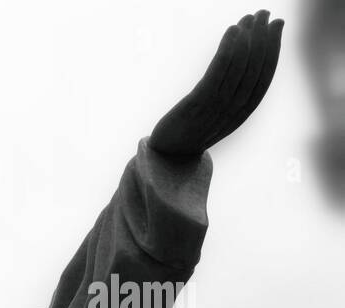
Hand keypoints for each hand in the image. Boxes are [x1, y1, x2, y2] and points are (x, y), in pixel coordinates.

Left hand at [148, 10, 283, 157]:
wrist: (166, 157)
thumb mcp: (218, 113)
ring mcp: (215, 108)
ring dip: (247, 38)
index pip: (265, 76)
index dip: (274, 49)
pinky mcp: (196, 105)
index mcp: (242, 113)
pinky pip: (217, 73)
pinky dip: (228, 50)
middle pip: (254, 68)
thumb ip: (234, 93)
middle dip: (263, 37)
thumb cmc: (192, 131)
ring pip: (238, 67)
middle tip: (265, 12)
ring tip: (248, 17)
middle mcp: (233, 110)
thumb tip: (246, 63)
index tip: (277, 25)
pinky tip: (232, 31)